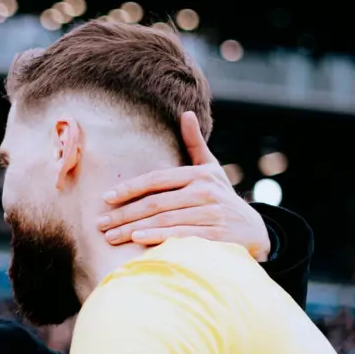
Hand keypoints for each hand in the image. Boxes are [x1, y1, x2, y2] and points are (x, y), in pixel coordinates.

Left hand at [97, 111, 270, 260]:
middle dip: (124, 214)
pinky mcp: (215, 236)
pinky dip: (157, 237)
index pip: (157, 179)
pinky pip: (180, 235)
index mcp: (199, 175)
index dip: (130, 188)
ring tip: (110, 236)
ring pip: (164, 220)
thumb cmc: (221, 198)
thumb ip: (195, 144)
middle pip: (155, 203)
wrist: (253, 230)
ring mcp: (211, 214)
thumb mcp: (211, 169)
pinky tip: (137, 240)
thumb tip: (187, 113)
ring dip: (133, 228)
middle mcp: (205, 193)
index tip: (106, 197)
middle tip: (100, 223)